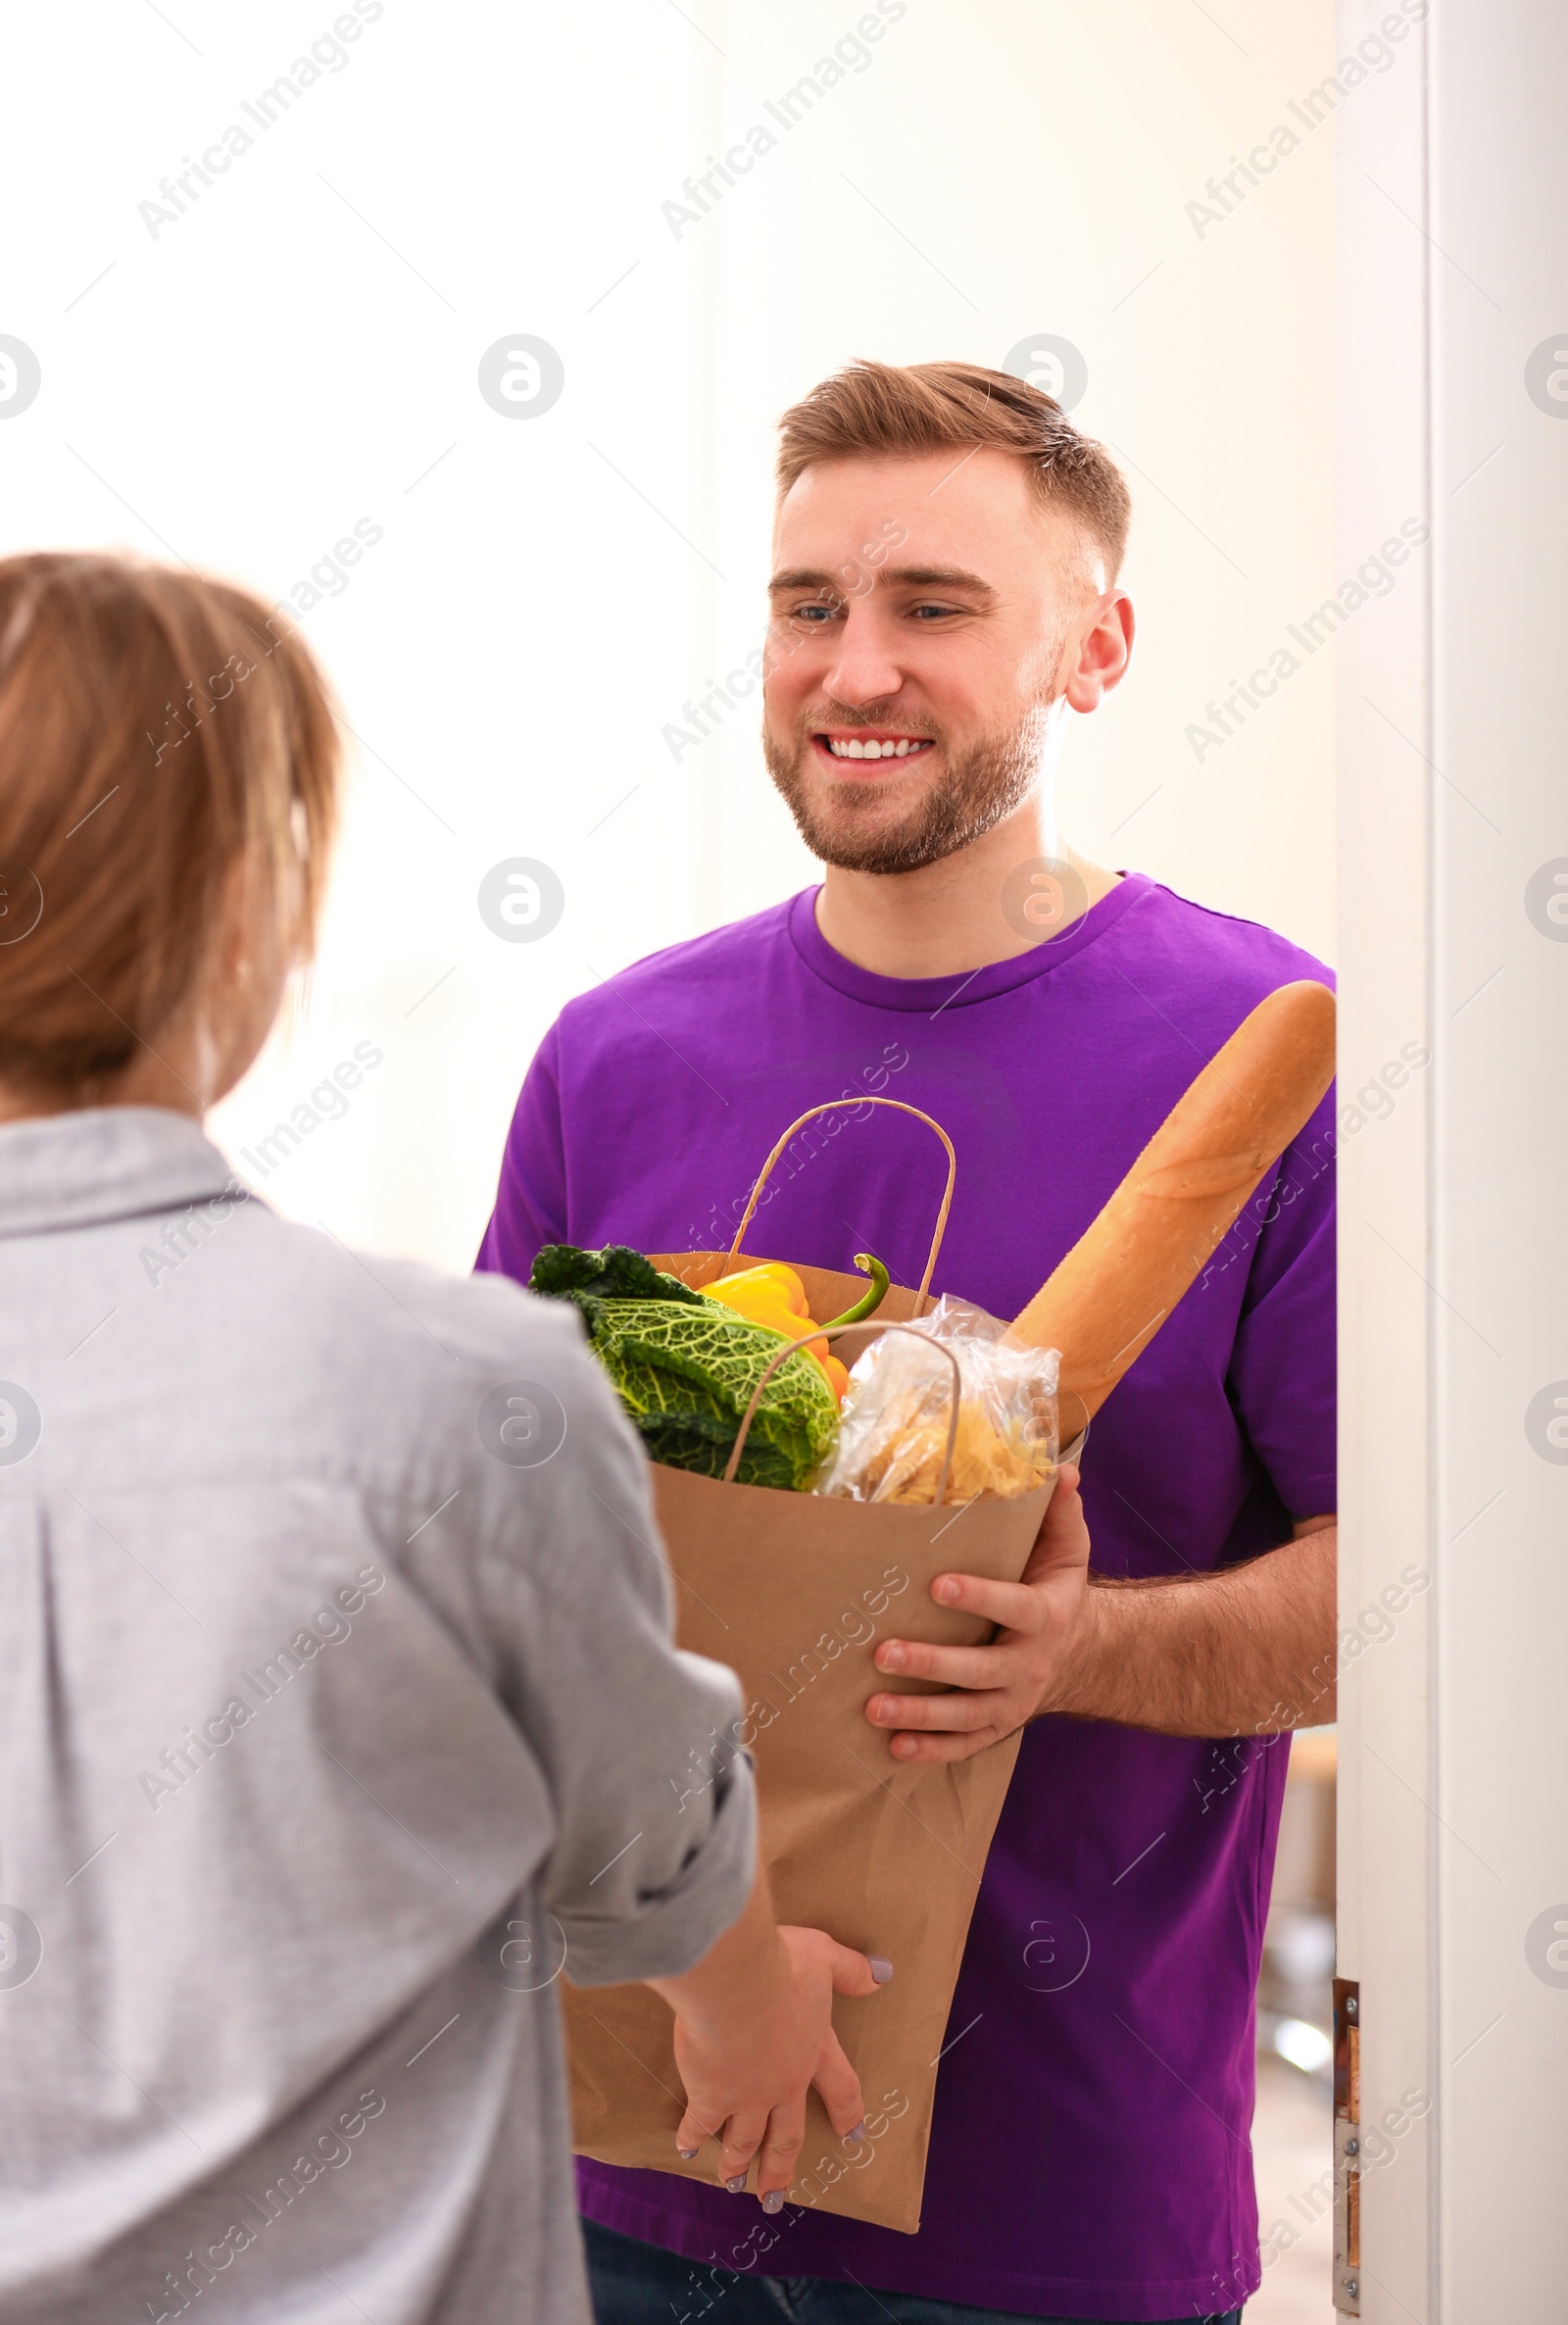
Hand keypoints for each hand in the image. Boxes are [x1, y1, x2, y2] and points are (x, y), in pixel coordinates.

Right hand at [668, 1924, 883, 2206]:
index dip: (847, 2112)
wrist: (737, 1985)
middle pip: (787, 2137)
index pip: (841, 2088)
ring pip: (745, 2141)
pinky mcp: (711, 2096)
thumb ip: (851, 1970)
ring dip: (738, 2165)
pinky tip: (684, 2149)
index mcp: (814, 2051)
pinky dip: (692, 2138)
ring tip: (734, 2186)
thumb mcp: (824, 1956)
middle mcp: (784, 2083)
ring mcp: (748, 2097)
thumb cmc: (781, 1967)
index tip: (852, 2136)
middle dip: (781, 2166)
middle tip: (777, 2194)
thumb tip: (883, 1975)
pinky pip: (701, 2125)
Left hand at [865, 1462, 1091, 1763]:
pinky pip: (965, 1745)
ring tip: (874, 1707)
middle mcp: (1029, 1665)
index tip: (936, 1585)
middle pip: (979, 1671)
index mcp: (1045, 1616)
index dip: (978, 1596)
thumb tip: (1061, 1468)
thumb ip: (1060, 1511)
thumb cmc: (1058, 1589)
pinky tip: (894, 1746)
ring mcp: (1013, 1702)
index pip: (1013, 1607)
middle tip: (882, 1652)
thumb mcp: (1068, 1549)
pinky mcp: (999, 1726)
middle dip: (931, 1664)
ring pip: (967, 1715)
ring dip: (920, 1715)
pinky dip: (931, 1750)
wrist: (1083, 1654)